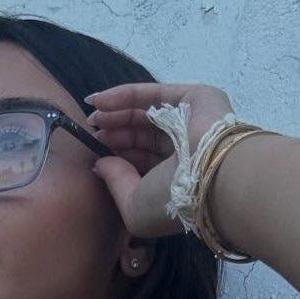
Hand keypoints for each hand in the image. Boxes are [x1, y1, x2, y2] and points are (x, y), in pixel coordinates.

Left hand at [84, 81, 235, 239]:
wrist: (208, 176)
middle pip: (141, 135)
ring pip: (146, 112)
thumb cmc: (171, 200)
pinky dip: (124, 95)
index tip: (95, 152)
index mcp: (174, 178)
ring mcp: (189, 121)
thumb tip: (99, 164)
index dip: (117, 154)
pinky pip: (153, 93)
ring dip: (116, 112)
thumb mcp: (133, 205)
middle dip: (114, 132)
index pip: (142, 161)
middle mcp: (183, 150)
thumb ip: (115, 184)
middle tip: (91, 131)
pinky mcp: (194, 97)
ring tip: (92, 117)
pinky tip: (99, 100)